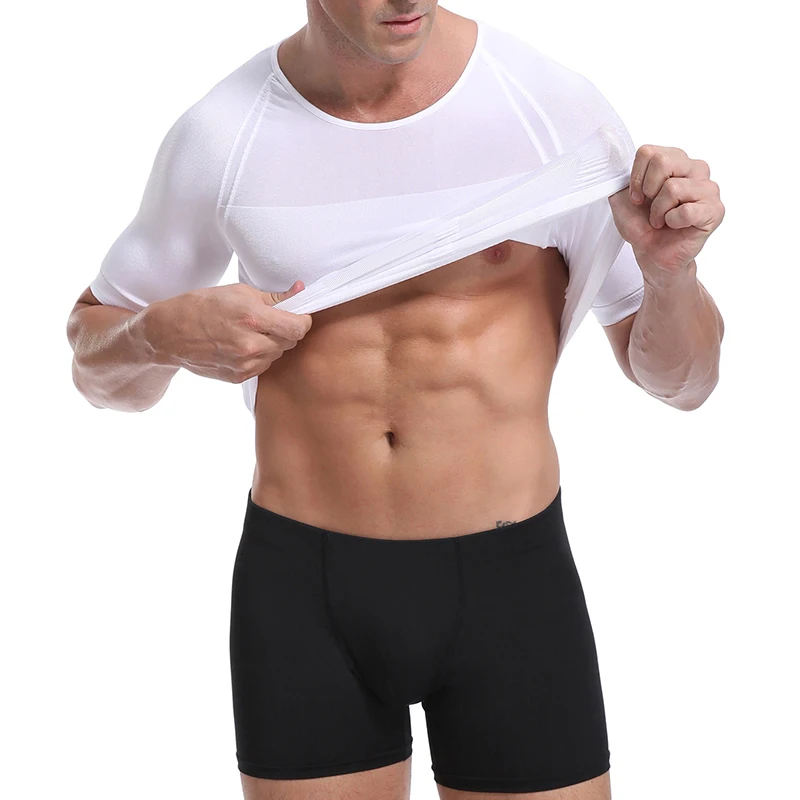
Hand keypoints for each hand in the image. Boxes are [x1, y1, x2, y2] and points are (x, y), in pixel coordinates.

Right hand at [139, 281, 312, 382]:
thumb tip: (300, 291)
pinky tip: (241, 345)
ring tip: (251, 332)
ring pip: (277, 355)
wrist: (169, 334)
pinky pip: (263, 366)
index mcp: (253, 318)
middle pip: (290, 341)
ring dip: (272, 344)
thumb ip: (274, 297)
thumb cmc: (201, 306)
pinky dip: (259, 356)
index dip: (302, 320)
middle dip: (285, 330)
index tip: (298, 314)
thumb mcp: (238, 292)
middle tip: (270, 321)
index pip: (299, 327)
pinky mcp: (239, 376)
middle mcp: (251, 345)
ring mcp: (245, 364)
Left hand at [608, 145, 724, 275]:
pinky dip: (673, 222)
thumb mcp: (620, 197)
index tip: (638, 197)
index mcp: (675, 160)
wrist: (652, 254)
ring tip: (662, 220)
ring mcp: (708, 188)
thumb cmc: (642, 225)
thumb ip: (618, 174)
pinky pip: (686, 210)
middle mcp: (695, 169)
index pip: (649, 152)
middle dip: (648, 191)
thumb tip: (611, 152)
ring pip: (673, 188)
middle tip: (651, 207)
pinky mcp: (715, 210)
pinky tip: (676, 225)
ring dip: (659, 211)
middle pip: (663, 161)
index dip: (636, 179)